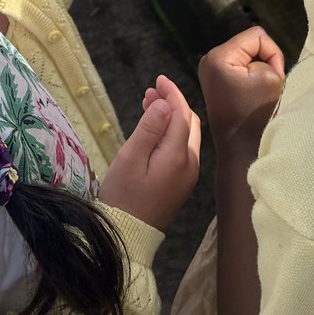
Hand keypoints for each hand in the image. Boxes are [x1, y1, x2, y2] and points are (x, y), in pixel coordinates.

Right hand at [100, 75, 200, 230]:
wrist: (128, 235)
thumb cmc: (123, 196)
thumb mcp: (130, 158)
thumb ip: (149, 129)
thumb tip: (165, 103)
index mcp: (178, 156)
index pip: (181, 114)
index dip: (172, 93)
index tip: (158, 79)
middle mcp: (190, 164)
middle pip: (188, 122)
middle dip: (173, 102)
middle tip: (150, 90)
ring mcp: (188, 175)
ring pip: (187, 135)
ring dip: (172, 116)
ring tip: (150, 104)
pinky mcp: (181, 182)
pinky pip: (182, 148)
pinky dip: (171, 132)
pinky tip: (155, 128)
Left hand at [199, 26, 284, 148]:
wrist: (241, 148)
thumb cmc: (257, 113)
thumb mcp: (271, 75)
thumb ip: (269, 55)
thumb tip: (259, 58)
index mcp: (218, 56)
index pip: (257, 35)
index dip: (273, 53)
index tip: (273, 77)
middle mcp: (209, 59)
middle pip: (250, 44)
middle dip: (264, 62)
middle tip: (265, 87)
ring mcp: (210, 70)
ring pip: (248, 56)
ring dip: (259, 71)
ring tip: (258, 93)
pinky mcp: (216, 80)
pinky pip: (241, 68)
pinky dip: (252, 78)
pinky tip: (251, 96)